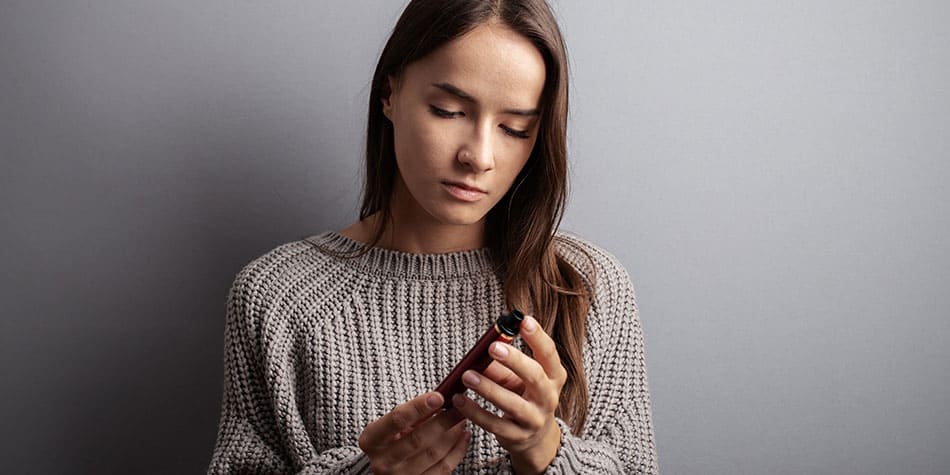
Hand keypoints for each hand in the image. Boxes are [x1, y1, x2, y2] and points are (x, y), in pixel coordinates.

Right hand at [358, 392, 470, 473]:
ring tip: (462, 419)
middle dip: (443, 421)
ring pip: (433, 454)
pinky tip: (463, 436)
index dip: (418, 407)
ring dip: (453, 435)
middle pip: (418, 439)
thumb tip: (440, 399)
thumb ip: (412, 414)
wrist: (387, 470)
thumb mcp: (392, 426)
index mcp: (371, 440)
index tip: (439, 396)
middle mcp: (382, 461)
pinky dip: (457, 450)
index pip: (396, 420)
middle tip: (460, 407)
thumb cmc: (391, 440)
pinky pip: (443, 468)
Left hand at [451, 315, 564, 473]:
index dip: (538, 337)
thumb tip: (480, 351)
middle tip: (492, 347)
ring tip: (467, 375)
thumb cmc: (525, 396)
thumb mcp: (518, 377)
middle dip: (514, 360)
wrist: (536, 437)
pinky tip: (460, 400)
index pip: (549, 354)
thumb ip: (501, 364)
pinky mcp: (517, 436)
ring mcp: (534, 419)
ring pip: (512, 403)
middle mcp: (548, 397)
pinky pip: (494, 424)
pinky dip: (475, 412)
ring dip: (488, 388)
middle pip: (535, 377)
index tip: (524, 321)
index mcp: (553, 376)